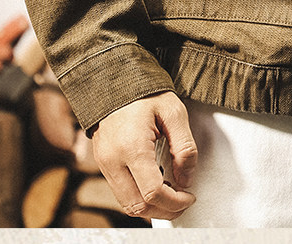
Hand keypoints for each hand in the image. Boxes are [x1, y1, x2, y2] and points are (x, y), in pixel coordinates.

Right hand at [91, 91, 197, 219]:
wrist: (115, 79)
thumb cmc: (144, 92)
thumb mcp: (174, 112)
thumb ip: (184, 148)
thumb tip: (186, 179)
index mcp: (132, 147)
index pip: (153, 192)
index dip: (175, 201)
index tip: (189, 196)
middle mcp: (113, 160)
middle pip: (138, 206)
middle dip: (164, 211)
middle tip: (183, 202)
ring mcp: (104, 164)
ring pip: (127, 204)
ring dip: (151, 207)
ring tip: (171, 195)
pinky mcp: (102, 164)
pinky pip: (120, 192)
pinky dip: (139, 196)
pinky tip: (155, 186)